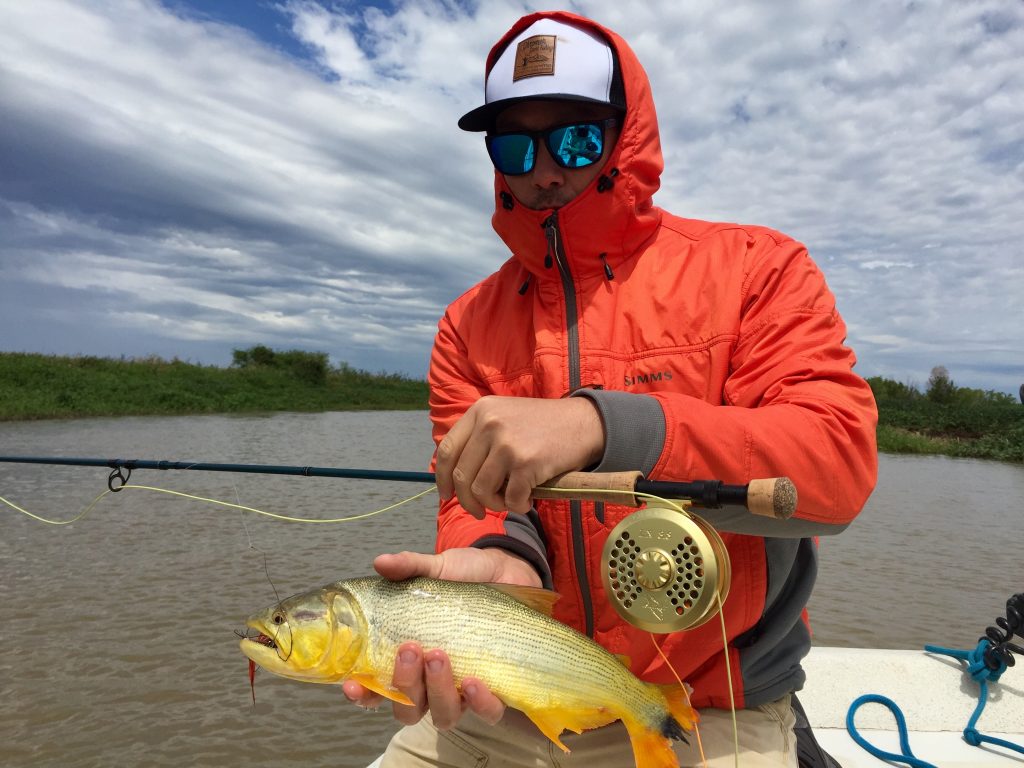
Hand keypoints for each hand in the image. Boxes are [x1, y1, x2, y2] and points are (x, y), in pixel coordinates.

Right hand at [342, 548, 540, 726]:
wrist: (508, 571)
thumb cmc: (465, 577)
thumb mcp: (436, 568)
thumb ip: (409, 567)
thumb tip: (381, 562)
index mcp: (409, 658)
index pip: (377, 689)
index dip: (363, 693)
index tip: (353, 684)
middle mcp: (431, 682)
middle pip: (408, 708)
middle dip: (404, 684)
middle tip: (409, 649)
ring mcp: (462, 689)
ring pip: (443, 715)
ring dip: (437, 693)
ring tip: (439, 656)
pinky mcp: (496, 688)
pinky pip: (487, 712)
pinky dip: (479, 703)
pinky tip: (472, 682)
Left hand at [435, 395, 604, 516]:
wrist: (585, 424)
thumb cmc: (544, 426)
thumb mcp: (505, 416)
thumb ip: (479, 438)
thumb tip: (455, 476)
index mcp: (481, 411)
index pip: (447, 450)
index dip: (442, 477)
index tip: (447, 494)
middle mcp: (489, 424)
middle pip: (461, 475)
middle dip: (468, 501)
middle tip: (478, 511)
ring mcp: (507, 443)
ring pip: (481, 490)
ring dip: (494, 504)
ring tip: (509, 501)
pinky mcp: (526, 463)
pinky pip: (510, 499)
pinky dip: (518, 506)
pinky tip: (528, 500)